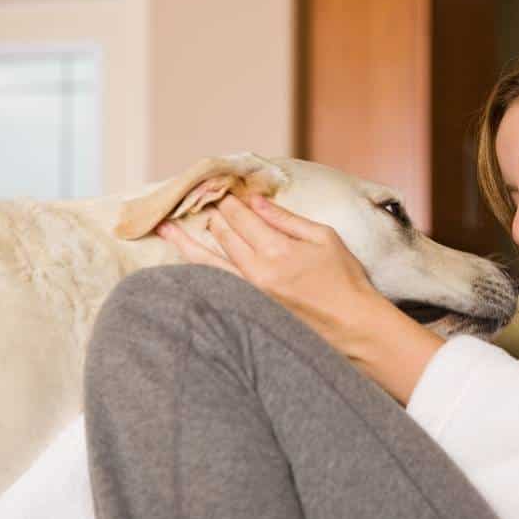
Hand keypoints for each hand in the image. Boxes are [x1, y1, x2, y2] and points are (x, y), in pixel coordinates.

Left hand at [155, 194, 385, 358]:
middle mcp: (259, 273)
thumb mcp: (324, 238)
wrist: (353, 326)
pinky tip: (185, 262)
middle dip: (212, 217)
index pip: (243, 219)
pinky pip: (217, 285)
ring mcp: (250, 295)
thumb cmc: (345, 280)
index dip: (231, 203)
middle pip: (224, 236)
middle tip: (199, 201)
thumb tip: (256, 201)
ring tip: (165, 228)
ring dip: (186, 242)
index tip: (223, 192)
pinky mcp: (250, 311)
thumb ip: (287, 219)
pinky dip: (198, 271)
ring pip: (209, 263)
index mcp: (279, 251)